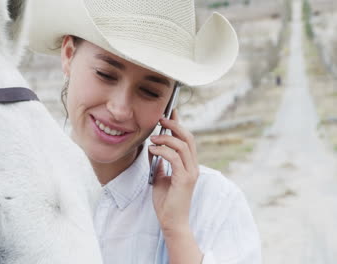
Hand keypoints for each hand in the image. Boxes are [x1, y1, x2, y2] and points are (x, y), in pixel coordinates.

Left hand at [149, 109, 199, 236]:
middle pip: (188, 138)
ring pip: (183, 145)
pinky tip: (153, 150)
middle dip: (175, 125)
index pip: (187, 140)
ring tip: (153, 139)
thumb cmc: (166, 201)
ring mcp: (190, 173)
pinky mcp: (185, 179)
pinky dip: (162, 150)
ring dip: (166, 138)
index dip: (179, 124)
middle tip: (161, 119)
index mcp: (188, 165)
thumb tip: (152, 147)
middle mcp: (193, 167)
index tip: (171, 112)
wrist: (171, 221)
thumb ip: (159, 162)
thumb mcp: (159, 177)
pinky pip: (175, 158)